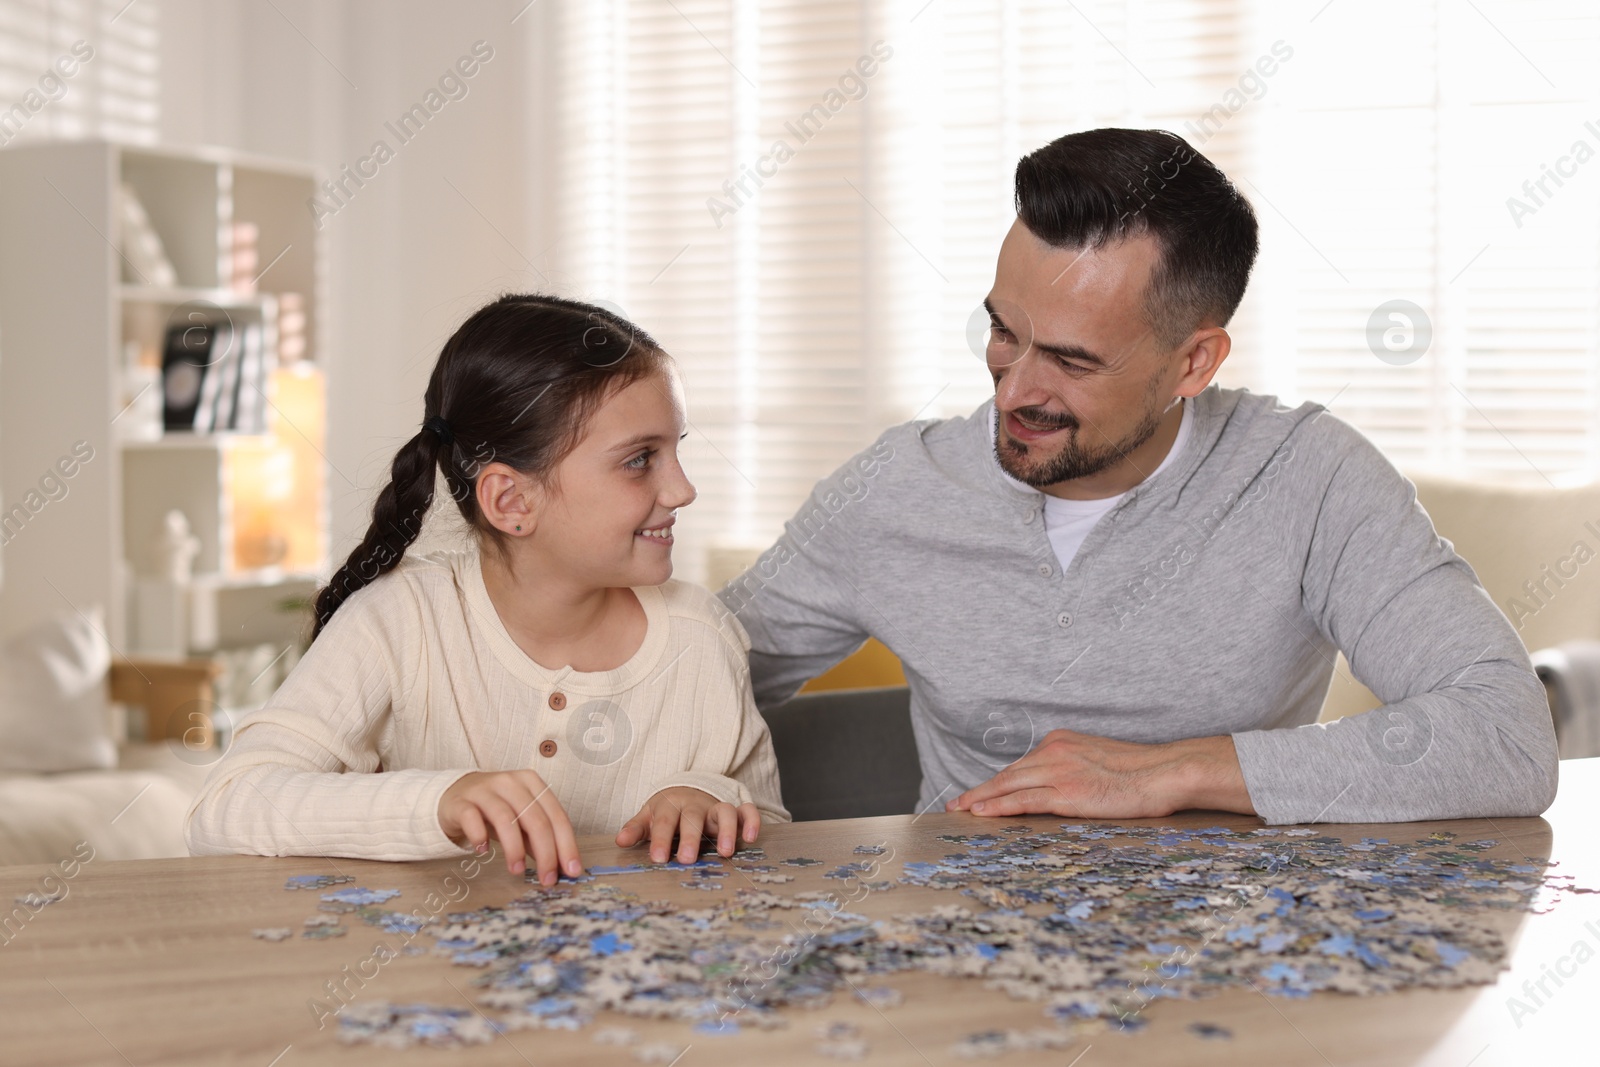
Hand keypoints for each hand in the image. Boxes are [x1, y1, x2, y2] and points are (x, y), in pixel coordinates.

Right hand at [438, 770, 582, 882]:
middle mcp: (510, 782)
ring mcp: (484, 790)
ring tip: (518, 870)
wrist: (456, 795)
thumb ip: (540, 839)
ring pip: (505, 818)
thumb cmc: (496, 810)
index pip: (556, 815)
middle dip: (545, 853)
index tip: (572, 871)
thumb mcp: (521, 821)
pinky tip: (483, 851)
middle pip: (534, 818)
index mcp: (532, 783)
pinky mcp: (461, 802)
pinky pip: (471, 818)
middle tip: (547, 879)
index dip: (566, 845)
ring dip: (515, 848)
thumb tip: (561, 867)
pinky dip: (479, 836)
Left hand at [615, 787, 760, 863]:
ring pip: (725, 811)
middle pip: (693, 817)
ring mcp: (715, 807)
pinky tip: (751, 838)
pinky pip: (747, 810)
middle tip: (686, 859)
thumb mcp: (649, 817)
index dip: (661, 839)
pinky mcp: (734, 810)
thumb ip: (637, 829)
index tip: (657, 858)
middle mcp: (694, 805)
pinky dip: (751, 821)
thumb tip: (619, 841)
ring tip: (725, 853)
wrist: (687, 789)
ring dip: (727, 830)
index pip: (665, 822)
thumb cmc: (667, 810)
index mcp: (670, 805)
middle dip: (690, 837)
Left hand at [945, 729, 1253, 818]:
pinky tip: (981, 813)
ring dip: (981, 799)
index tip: (979, 792)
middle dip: (980, 790)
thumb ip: (1074, 769)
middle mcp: (1054, 751)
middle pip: (1008, 774)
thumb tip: (1060, 788)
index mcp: (1061, 742)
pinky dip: (999, 806)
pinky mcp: (1068, 792)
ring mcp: (1059, 771)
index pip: (1021, 766)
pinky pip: (1024, 800)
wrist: (1166, 771)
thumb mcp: (1098, 762)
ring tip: (960, 811)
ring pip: (1008, 786)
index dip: (997, 782)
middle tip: (956, 804)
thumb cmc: (1141, 772)